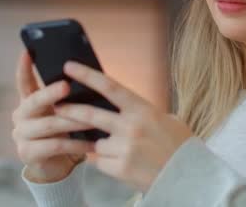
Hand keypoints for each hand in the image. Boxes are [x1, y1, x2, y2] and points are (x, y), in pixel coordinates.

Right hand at [11, 51, 95, 182]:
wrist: (56, 165)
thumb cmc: (65, 132)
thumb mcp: (64, 112)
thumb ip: (68, 98)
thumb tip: (88, 76)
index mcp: (28, 101)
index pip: (23, 81)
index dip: (24, 67)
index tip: (27, 52)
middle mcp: (20, 115)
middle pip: (34, 101)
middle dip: (51, 93)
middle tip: (66, 86)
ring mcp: (21, 134)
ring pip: (49, 125)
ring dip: (74, 121)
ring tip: (93, 119)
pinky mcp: (28, 153)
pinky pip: (56, 146)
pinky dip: (77, 145)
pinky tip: (92, 144)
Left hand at [53, 61, 193, 192]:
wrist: (189, 177)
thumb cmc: (179, 146)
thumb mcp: (166, 119)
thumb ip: (140, 112)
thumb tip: (120, 105)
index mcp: (142, 109)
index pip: (109, 87)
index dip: (87, 75)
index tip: (69, 67)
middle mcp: (131, 127)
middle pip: (89, 114)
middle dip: (69, 110)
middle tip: (56, 106)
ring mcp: (124, 148)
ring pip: (96, 142)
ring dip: (101, 145)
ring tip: (121, 150)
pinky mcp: (119, 169)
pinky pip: (100, 161)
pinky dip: (105, 162)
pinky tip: (122, 163)